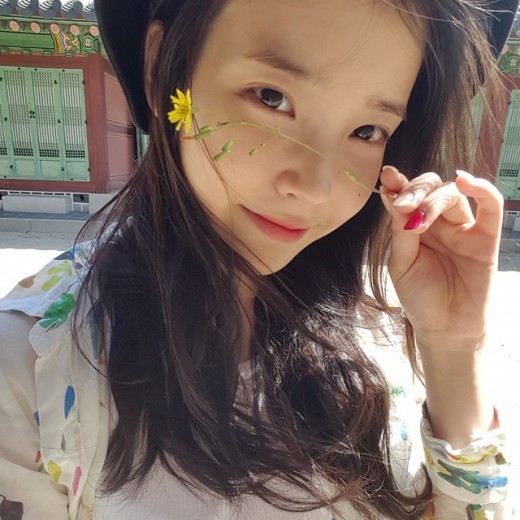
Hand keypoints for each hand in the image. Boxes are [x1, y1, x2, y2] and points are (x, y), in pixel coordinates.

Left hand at [379, 166, 502, 352]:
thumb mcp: (401, 263)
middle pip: (431, 189)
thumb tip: (394, 196)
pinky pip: (491, 206)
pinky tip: (465, 181)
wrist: (445, 328)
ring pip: (453, 195)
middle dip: (416, 191)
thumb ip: (400, 231)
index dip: (399, 184)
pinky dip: (482, 189)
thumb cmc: (420, 298)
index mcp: (414, 228)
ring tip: (419, 218)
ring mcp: (463, 229)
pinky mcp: (486, 238)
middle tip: (403, 204)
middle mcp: (438, 224)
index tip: (387, 176)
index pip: (409, 197)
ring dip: (434, 200)